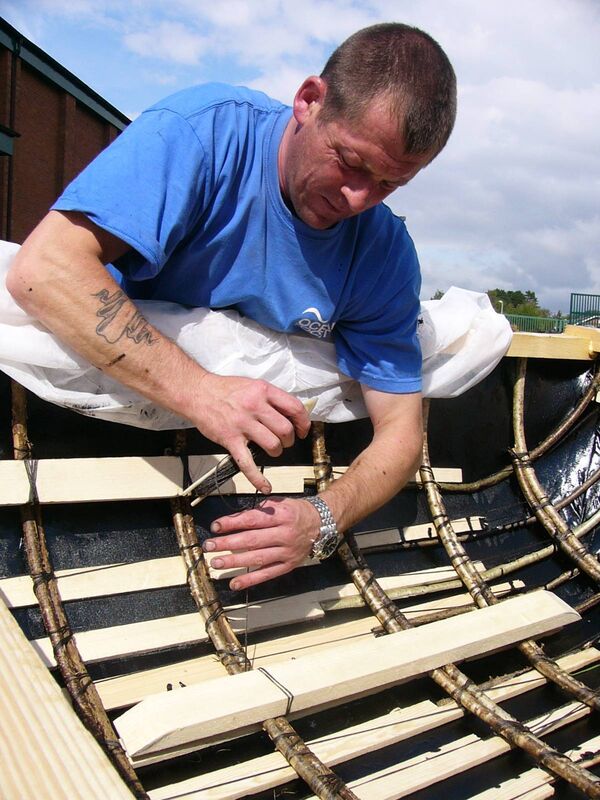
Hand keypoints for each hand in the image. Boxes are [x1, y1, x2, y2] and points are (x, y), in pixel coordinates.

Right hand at [193, 374, 310, 491]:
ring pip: (273, 445)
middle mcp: (255, 406)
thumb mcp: (253, 386)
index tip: (302, 430)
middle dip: (289, 440)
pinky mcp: (230, 439)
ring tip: (272, 450)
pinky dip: (257, 478)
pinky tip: (265, 486)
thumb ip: (271, 398)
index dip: (303, 422)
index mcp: (263, 391)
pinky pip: (247, 463)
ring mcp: (242, 424)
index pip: (295, 408)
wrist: (197, 393)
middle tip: (284, 441)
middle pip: (286, 430)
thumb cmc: (225, 389)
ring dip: (277, 451)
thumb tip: (290, 414)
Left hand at [203, 497, 320, 589]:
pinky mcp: (288, 565)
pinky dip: (250, 580)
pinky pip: (267, 574)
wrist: (320, 523)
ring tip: (216, 563)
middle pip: (252, 540)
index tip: (216, 526)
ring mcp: (286, 552)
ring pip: (257, 558)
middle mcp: (284, 534)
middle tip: (209, 546)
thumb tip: (233, 520)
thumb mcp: (279, 503)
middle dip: (228, 543)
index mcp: (282, 515)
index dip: (232, 523)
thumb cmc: (295, 512)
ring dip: (234, 562)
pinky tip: (234, 583)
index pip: (252, 520)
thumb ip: (258, 511)